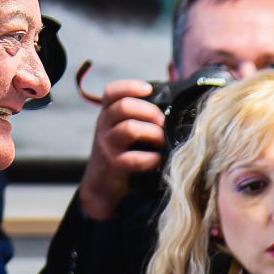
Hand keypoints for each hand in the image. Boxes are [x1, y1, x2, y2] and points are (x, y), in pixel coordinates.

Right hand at [79, 79, 163, 219]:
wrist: (100, 186)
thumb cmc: (121, 153)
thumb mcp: (121, 130)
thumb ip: (138, 116)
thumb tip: (172, 104)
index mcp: (107, 114)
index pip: (111, 91)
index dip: (130, 86)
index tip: (148, 90)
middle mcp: (104, 126)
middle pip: (123, 106)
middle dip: (149, 111)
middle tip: (162, 122)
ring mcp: (107, 145)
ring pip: (129, 129)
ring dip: (152, 133)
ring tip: (161, 141)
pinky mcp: (114, 165)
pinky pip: (134, 158)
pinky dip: (151, 158)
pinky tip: (157, 160)